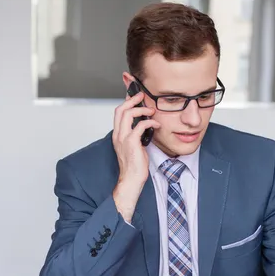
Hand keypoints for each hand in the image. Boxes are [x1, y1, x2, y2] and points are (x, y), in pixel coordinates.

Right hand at [112, 92, 160, 221]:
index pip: (118, 113)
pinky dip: (150, 122)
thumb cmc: (134, 166)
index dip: (126, 103)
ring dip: (141, 109)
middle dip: (132, 100)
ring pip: (127, 114)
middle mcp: (118, 134)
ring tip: (151, 111)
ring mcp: (123, 138)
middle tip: (142, 96)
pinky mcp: (131, 142)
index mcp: (118, 135)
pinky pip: (140, 125)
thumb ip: (136, 136)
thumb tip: (144, 126)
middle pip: (120, 109)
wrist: (131, 179)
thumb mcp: (134, 147)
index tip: (136, 97)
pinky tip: (156, 125)